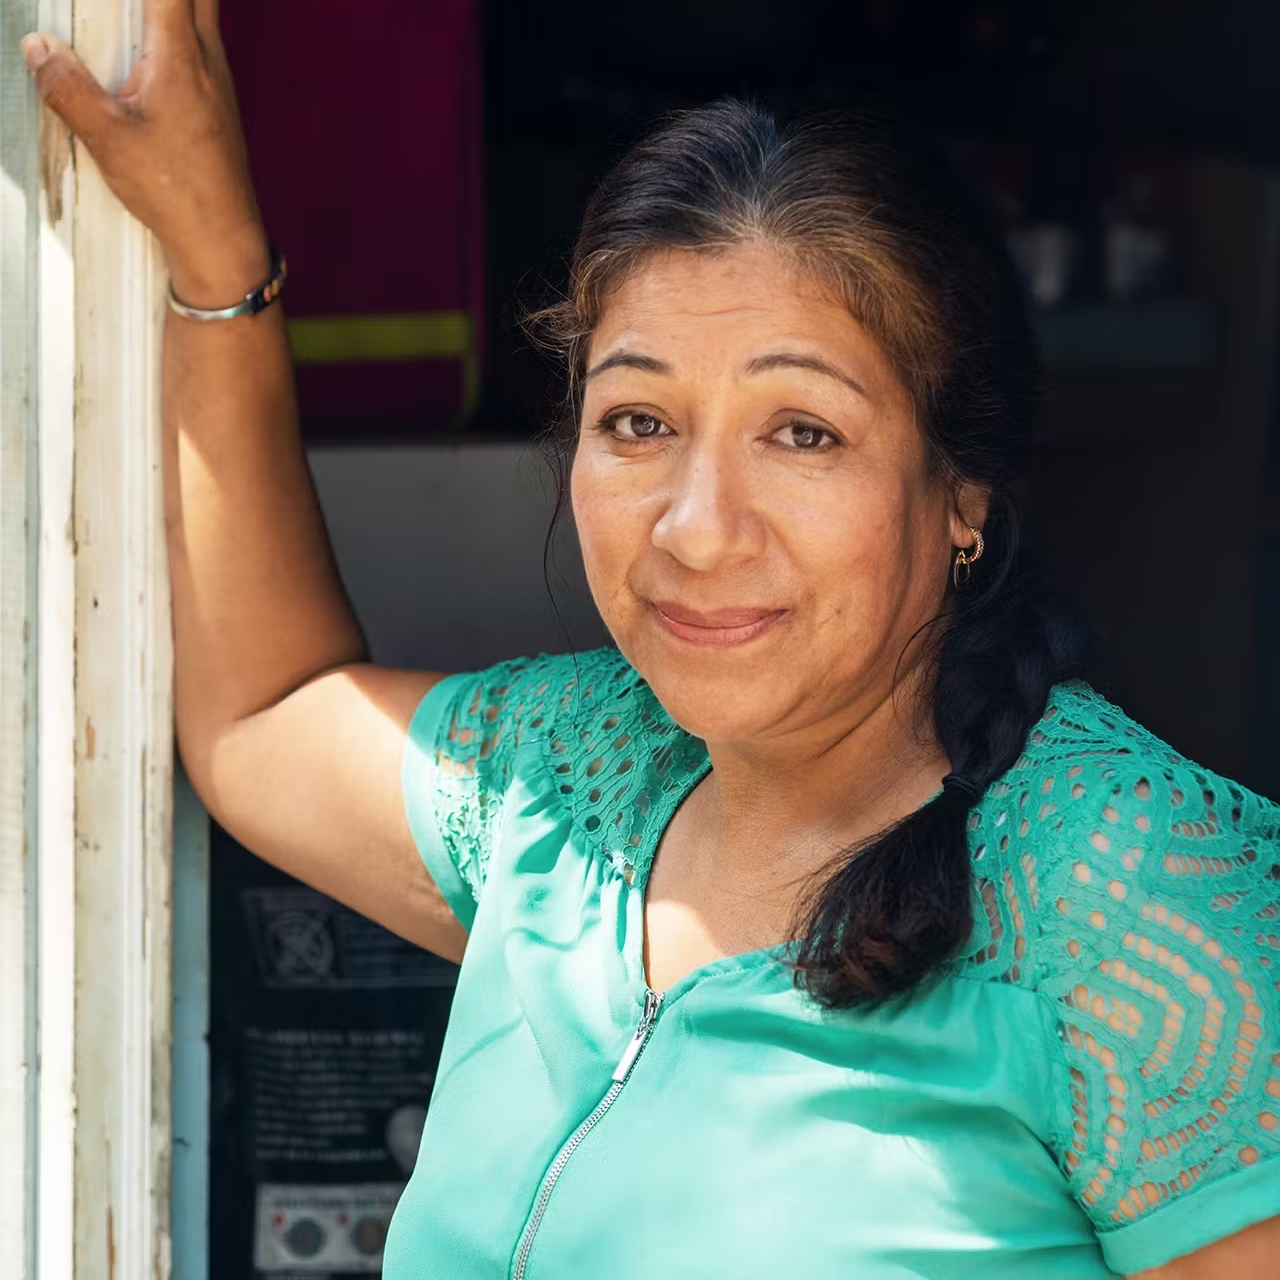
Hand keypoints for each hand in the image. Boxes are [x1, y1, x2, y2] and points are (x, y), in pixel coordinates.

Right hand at [22, 0, 268, 304]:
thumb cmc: (175, 192)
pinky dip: (178, 30)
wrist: (222, 239)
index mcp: (182, 57)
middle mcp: (209, 60)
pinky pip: (202, 46)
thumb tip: (38, 48)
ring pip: (203, 15)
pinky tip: (146, 50)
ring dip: (172, 5)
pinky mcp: (219, 102)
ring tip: (126, 16)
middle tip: (119, 7)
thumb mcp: (108, 141)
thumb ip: (68, 89)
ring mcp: (220, 81)